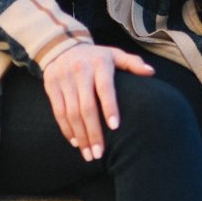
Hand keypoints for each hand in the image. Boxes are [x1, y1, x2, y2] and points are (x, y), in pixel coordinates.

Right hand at [43, 42, 153, 160]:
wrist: (62, 46)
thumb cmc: (96, 56)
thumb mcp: (115, 55)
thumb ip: (133, 63)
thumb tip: (151, 72)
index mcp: (99, 63)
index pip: (105, 88)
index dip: (109, 107)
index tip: (115, 127)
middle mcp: (80, 70)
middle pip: (86, 106)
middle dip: (93, 132)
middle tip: (99, 153)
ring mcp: (63, 78)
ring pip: (70, 113)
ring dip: (80, 136)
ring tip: (88, 154)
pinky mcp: (51, 86)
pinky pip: (58, 112)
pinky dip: (66, 129)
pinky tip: (75, 142)